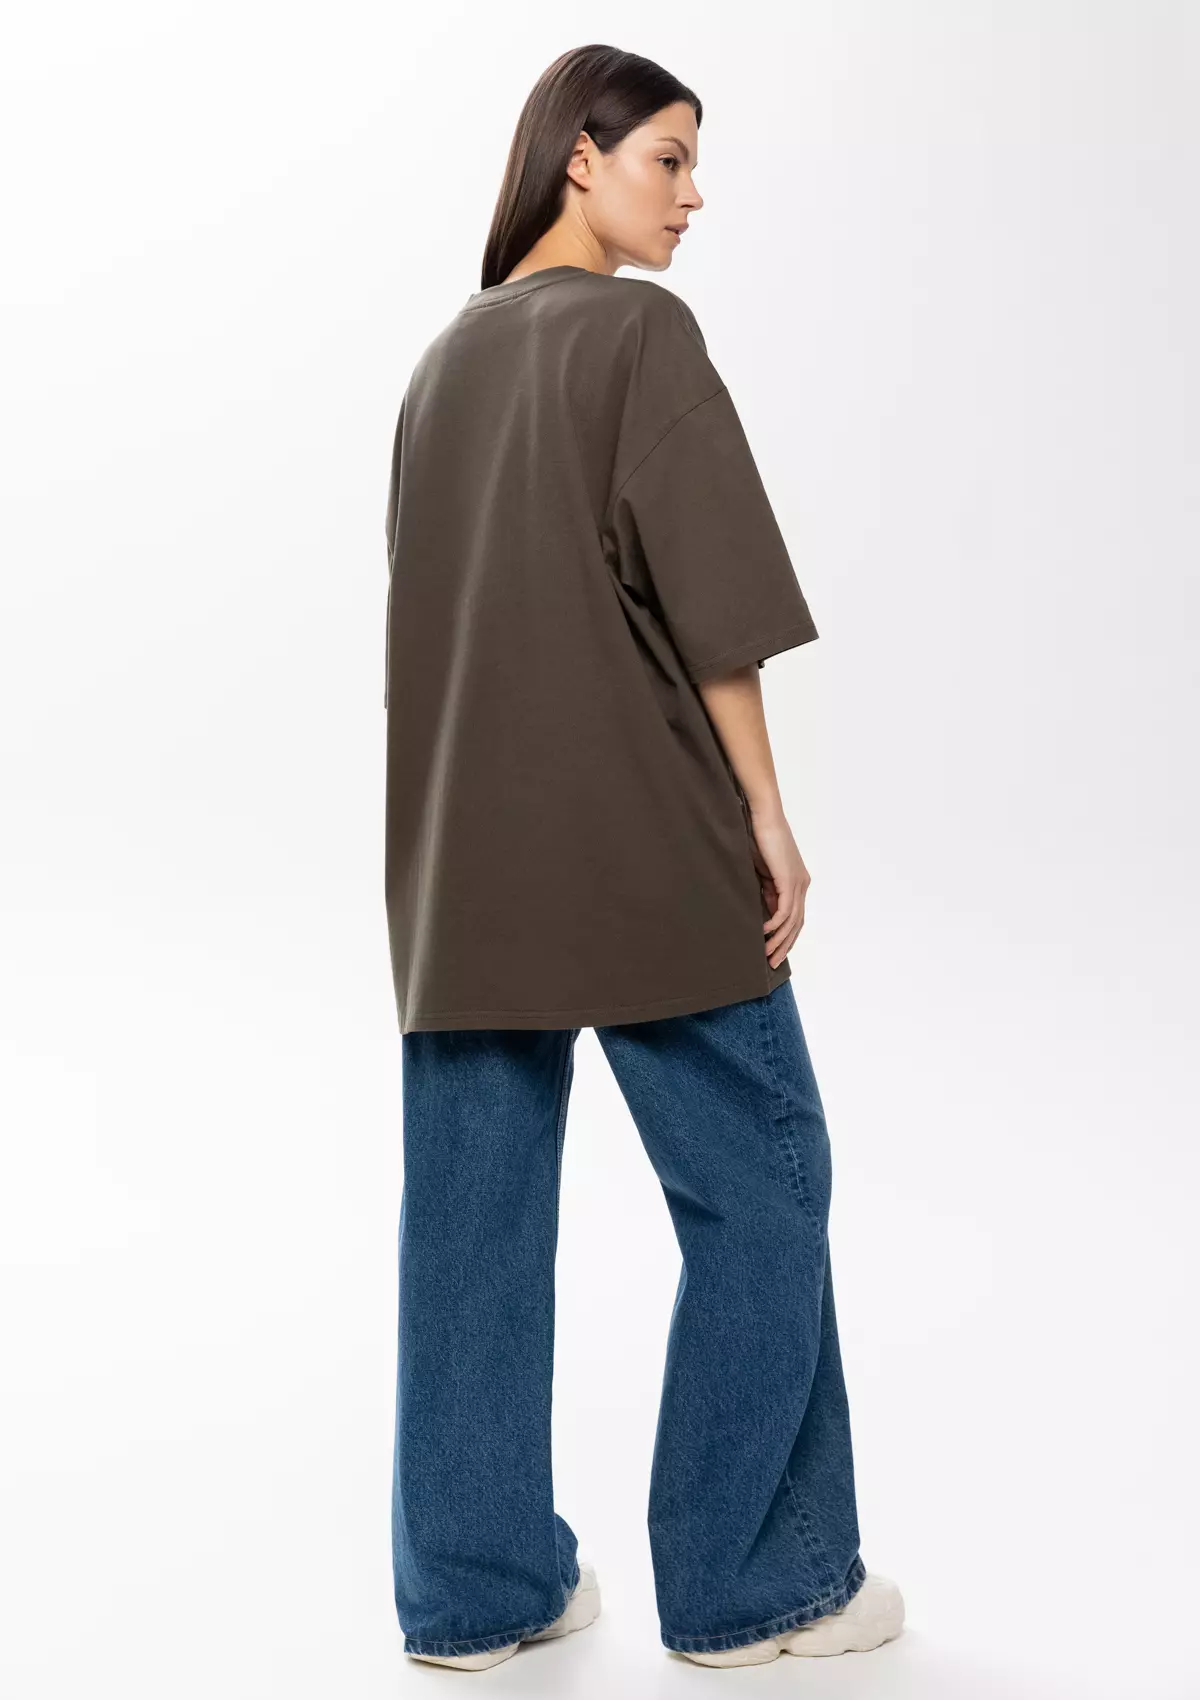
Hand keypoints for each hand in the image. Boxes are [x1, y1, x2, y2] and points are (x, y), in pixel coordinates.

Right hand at [746, 806, 810, 967]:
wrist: (764, 817)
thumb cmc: (760, 838)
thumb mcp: (762, 872)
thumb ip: (766, 890)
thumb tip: (762, 911)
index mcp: (797, 882)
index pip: (795, 917)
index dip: (786, 937)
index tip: (773, 951)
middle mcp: (802, 884)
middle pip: (797, 924)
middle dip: (785, 945)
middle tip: (772, 963)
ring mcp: (798, 882)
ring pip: (792, 921)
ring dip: (779, 940)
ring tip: (766, 954)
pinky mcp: (789, 880)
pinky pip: (785, 910)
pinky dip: (775, 924)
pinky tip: (764, 933)